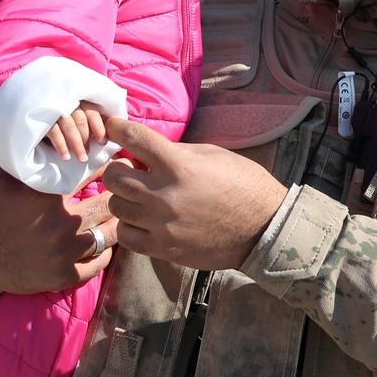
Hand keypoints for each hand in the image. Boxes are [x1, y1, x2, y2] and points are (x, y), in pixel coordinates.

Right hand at [0, 167, 116, 292]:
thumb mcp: (9, 176)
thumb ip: (38, 157)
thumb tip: (63, 134)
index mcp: (48, 195)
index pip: (94, 172)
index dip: (110, 166)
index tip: (120, 163)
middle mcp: (59, 224)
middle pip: (108, 204)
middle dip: (119, 196)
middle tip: (128, 190)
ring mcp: (63, 253)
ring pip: (110, 234)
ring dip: (116, 223)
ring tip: (123, 215)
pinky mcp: (63, 276)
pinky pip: (99, 263)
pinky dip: (105, 252)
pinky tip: (103, 243)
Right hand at [44, 100, 105, 162]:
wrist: (24, 109)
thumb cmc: (54, 115)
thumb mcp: (71, 113)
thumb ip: (85, 120)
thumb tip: (102, 137)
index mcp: (76, 97)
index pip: (92, 111)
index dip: (99, 127)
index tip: (102, 142)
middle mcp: (66, 99)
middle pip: (81, 120)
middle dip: (86, 139)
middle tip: (87, 155)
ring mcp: (53, 107)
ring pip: (69, 126)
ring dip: (76, 145)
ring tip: (82, 159)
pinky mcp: (41, 116)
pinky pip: (54, 132)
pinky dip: (61, 146)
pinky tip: (66, 157)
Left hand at [102, 118, 286, 269]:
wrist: (264, 228)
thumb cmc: (243, 185)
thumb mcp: (213, 155)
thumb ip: (176, 152)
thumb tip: (146, 151)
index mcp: (180, 166)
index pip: (134, 138)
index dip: (117, 128)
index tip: (113, 127)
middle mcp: (165, 194)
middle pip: (113, 176)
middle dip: (117, 168)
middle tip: (130, 169)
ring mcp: (161, 224)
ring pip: (115, 206)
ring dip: (124, 197)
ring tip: (140, 196)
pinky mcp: (163, 248)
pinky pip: (125, 235)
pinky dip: (130, 224)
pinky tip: (143, 219)